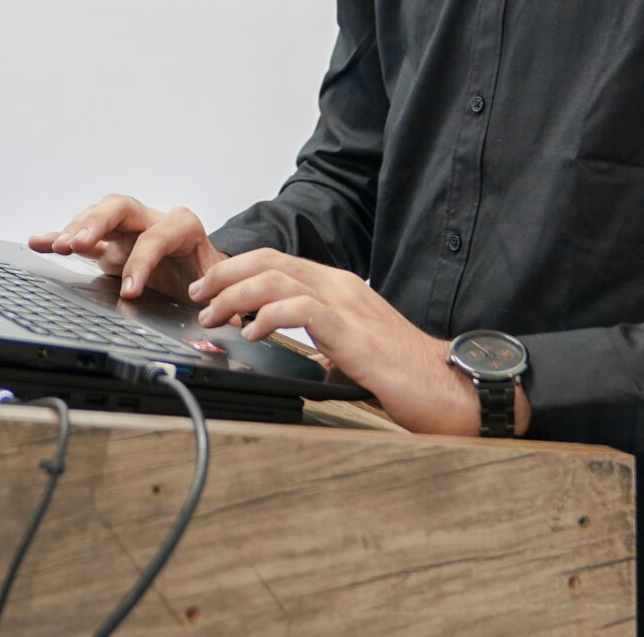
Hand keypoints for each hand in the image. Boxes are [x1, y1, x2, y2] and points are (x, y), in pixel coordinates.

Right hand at [29, 195, 225, 302]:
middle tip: (78, 243)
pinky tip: (39, 242)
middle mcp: (152, 220)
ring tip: (58, 246)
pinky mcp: (109, 242)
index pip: (156, 237)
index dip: (141, 262)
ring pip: (97, 216)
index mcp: (182, 228)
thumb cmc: (211, 276)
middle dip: (97, 223)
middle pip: (120, 207)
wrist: (206, 272)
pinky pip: (81, 235)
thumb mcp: (220, 285)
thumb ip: (220, 297)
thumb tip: (223, 315)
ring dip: (75, 230)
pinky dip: (59, 237)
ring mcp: (127, 229)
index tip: (129, 291)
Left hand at [189, 249, 529, 436]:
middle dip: (224, 274)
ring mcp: (345, 302)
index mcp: (337, 286)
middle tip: (198, 296)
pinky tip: (250, 334)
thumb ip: (324, 342)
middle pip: (268, 260)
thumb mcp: (351, 349)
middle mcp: (338, 285)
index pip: (277, 261)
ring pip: (275, 279)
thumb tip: (296, 353)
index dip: (236, 269)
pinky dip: (266, 317)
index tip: (209, 288)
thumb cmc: (403, 371)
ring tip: (214, 316)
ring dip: (235, 295)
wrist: (446, 383)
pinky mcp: (350, 328)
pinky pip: (298, 308)